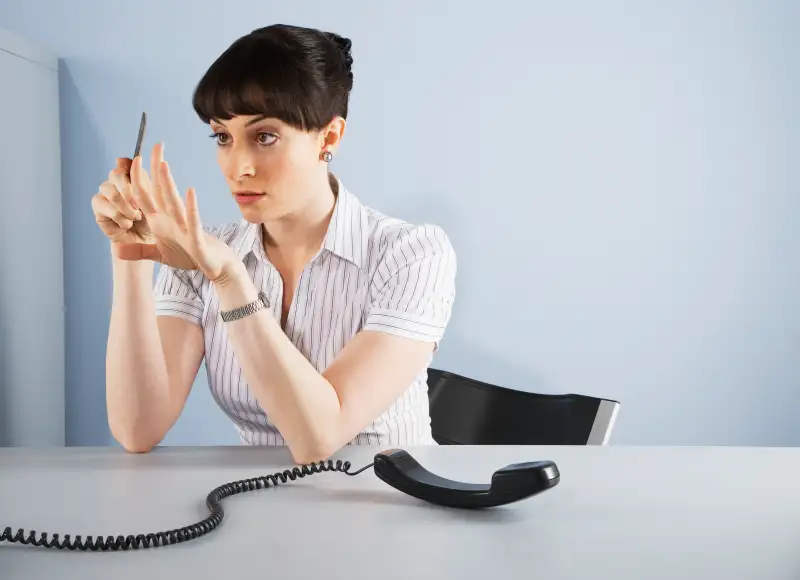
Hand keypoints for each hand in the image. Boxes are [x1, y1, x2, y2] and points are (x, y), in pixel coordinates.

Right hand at [91, 158, 152, 251]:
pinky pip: (104, 205)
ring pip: (110, 191)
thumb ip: (143, 180)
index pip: (125, 163)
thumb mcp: (154, 201)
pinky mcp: (98, 206)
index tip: (137, 164)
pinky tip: (127, 224)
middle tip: (139, 205)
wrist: (145, 241)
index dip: (127, 164)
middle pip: (115, 174)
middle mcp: (116, 182)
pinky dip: (119, 217)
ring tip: (136, 218)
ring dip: (125, 207)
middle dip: (128, 189)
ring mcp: (105, 193)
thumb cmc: (152, 220)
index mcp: (133, 178)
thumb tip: (120, 159)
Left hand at [120, 143, 241, 282]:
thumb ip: (138, 251)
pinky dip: (191, 207)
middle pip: (160, 190)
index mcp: (161, 221)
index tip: (133, 160)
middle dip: (156, 168)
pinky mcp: (196, 238)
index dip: (137, 179)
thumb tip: (115, 250)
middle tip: (156, 145)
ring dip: (168, 184)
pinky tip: (190, 191)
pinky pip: (193, 220)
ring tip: (162, 164)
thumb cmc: (191, 257)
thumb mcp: (159, 255)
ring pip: (173, 202)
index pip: (145, 196)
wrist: (215, 267)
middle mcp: (172, 219)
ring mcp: (185, 226)